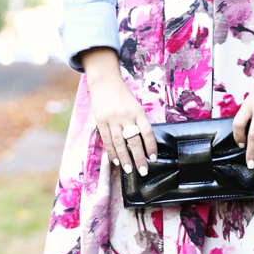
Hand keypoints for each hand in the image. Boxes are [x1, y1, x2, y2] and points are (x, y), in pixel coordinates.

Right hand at [80, 47, 157, 175]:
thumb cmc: (123, 95)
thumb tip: (144, 143)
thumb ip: (139, 122)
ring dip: (125, 158)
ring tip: (129, 170)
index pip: (147, 132)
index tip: (153, 158)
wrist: (105, 82)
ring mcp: (112, 119)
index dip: (151, 146)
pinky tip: (116, 161)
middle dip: (139, 157)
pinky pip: (107, 140)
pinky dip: (112, 152)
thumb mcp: (135, 105)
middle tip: (143, 171)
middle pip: (134, 140)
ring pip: (119, 143)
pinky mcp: (101, 122)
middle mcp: (126, 116)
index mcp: (138, 111)